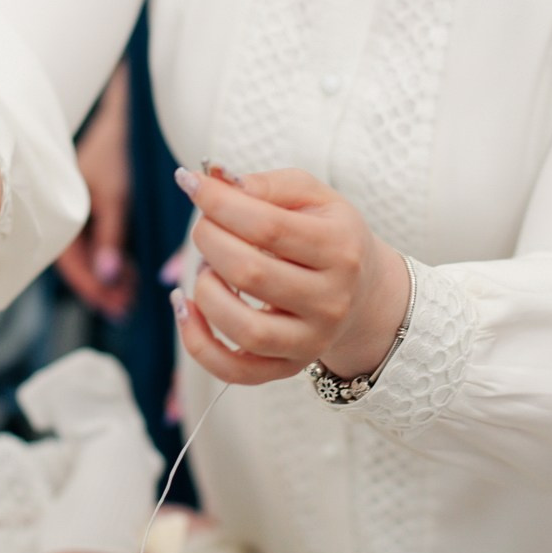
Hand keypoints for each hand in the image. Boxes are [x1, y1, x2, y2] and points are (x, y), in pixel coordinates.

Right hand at [55, 65, 133, 320]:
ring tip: (132, 293)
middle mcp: (69, 212)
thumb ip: (111, 237)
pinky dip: (114, 256)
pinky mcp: (98, 202)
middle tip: (125, 307)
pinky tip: (130, 267)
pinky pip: (100, 239)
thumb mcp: (115, 195)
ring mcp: (83, 208)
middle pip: (80, 262)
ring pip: (93, 252)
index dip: (90, 287)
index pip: (70, 263)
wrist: (128, 113)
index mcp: (62, 212)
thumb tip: (107, 277)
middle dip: (102, 286)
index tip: (113, 305)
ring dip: (110, 274)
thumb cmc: (117, 149)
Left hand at [170, 166, 409, 387]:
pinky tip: (187, 309)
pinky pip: (236, 370)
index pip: (268, 226)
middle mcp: (331, 299)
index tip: (191, 183)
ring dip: (206, 292)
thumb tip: (216, 182)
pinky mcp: (289, 366)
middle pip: (250, 273)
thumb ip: (267, 185)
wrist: (365, 291)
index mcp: (339, 248)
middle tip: (205, 227)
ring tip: (207, 269)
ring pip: (244, 328)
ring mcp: (311, 339)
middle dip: (209, 241)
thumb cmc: (328, 235)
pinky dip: (199, 343)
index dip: (219, 203)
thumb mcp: (312, 196)